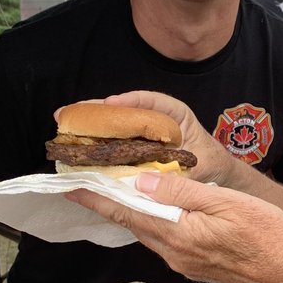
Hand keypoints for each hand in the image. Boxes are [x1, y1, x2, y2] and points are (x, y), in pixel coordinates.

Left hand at [67, 171, 282, 282]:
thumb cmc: (268, 237)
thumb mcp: (226, 203)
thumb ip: (183, 192)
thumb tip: (144, 180)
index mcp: (178, 234)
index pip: (125, 212)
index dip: (95, 197)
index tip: (69, 184)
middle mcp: (174, 253)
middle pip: (132, 222)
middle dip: (107, 202)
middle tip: (88, 179)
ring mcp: (184, 262)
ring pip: (148, 231)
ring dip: (130, 211)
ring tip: (117, 188)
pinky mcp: (196, 265)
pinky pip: (165, 239)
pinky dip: (153, 221)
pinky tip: (156, 208)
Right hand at [74, 91, 235, 185]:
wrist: (217, 172)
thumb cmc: (210, 164)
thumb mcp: (201, 167)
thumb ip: (181, 172)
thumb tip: (152, 180)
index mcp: (177, 116)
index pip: (155, 102)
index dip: (133, 101)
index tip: (112, 104)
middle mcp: (157, 119)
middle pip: (125, 108)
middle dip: (97, 108)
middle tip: (69, 111)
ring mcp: (145, 131)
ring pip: (116, 121)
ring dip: (91, 121)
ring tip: (65, 120)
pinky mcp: (137, 144)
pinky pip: (115, 139)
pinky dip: (96, 139)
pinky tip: (77, 142)